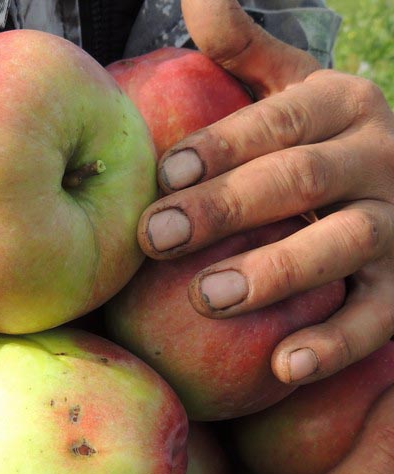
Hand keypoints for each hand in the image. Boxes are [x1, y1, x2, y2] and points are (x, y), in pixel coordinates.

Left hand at [136, 0, 393, 384]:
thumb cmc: (321, 136)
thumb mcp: (294, 86)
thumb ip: (242, 50)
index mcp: (342, 104)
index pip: (278, 121)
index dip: (222, 146)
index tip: (164, 175)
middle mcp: (379, 158)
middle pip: (300, 179)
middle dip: (227, 209)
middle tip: (157, 237)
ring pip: (343, 246)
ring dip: (277, 272)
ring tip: (208, 298)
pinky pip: (378, 318)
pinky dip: (336, 343)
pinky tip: (284, 366)